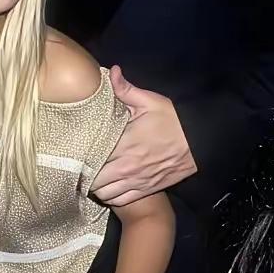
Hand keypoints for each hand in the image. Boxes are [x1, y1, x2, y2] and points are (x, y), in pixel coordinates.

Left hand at [90, 67, 196, 205]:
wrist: (200, 142)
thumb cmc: (173, 120)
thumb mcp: (150, 101)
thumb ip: (125, 89)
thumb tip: (110, 72)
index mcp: (125, 144)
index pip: (91, 157)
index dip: (79, 155)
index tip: (73, 149)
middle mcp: (128, 166)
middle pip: (94, 179)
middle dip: (84, 172)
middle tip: (79, 163)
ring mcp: (137, 181)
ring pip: (105, 194)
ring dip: (96, 186)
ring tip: (92, 175)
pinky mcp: (147, 189)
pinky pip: (120, 200)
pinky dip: (110, 196)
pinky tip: (108, 185)